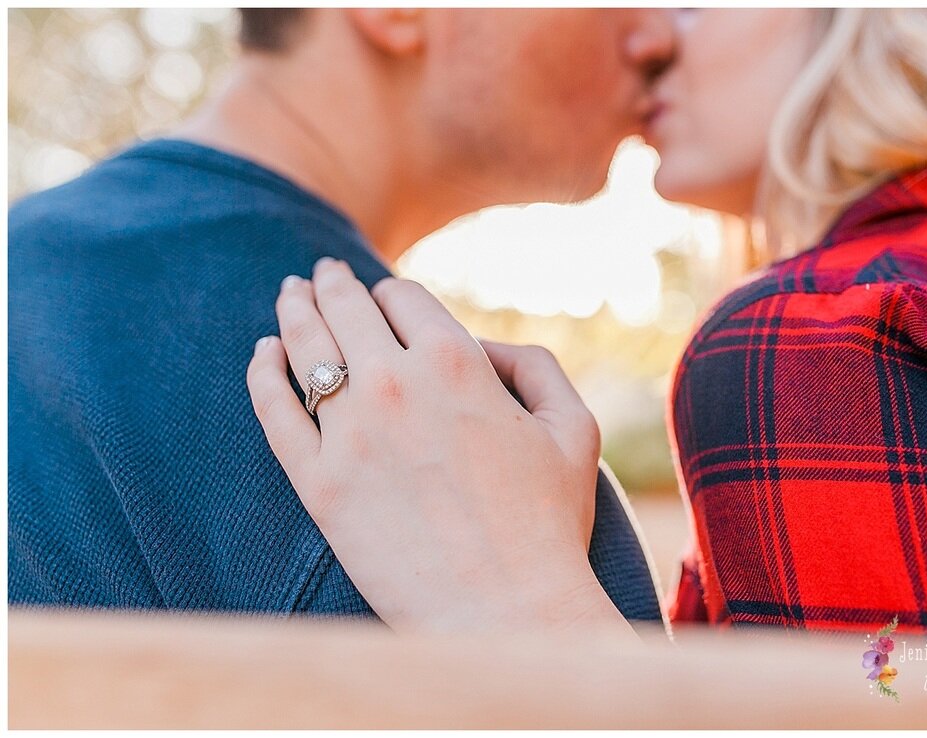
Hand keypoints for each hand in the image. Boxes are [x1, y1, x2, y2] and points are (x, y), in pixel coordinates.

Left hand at [247, 258, 631, 635]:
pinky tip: (261, 352)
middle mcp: (395, 384)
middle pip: (346, 309)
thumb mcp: (573, 428)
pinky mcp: (318, 484)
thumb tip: (484, 347)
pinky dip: (261, 371)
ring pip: (304, 347)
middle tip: (321, 274)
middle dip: (332, 283)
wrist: (505, 612)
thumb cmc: (550, 524)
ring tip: (288, 292)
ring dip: (293, 309)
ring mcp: (349, 433)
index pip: (403, 297)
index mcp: (457, 361)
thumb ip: (535, 368)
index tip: (382, 295)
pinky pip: (273, 410)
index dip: (391, 290)